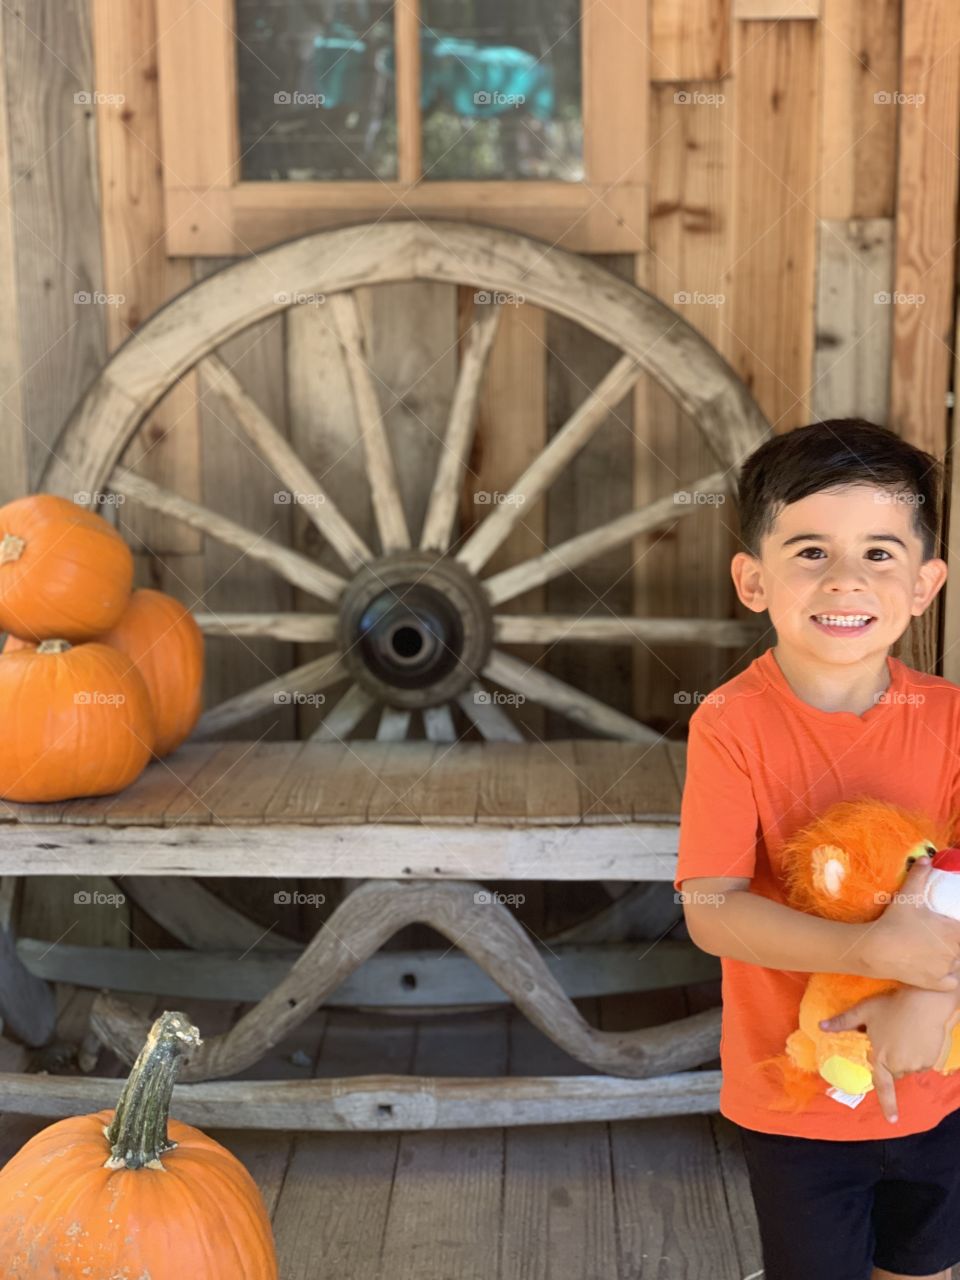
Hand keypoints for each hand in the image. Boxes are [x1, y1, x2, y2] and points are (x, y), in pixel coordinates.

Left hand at [819, 986, 959, 1123]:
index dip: (887, 1105)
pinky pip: (922, 1061)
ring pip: (908, 1066)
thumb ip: (843, 1022)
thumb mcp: (864, 1011)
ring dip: (905, 1056)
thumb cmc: (892, 1006)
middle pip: (894, 1071)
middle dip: (890, 1061)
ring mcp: (917, 1064)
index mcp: (881, 1058)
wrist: (925, 1001)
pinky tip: (917, 1036)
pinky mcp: (931, 1060)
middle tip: (890, 1038)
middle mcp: (900, 1065)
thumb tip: (821, 1027)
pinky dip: (919, 1053)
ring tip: (904, 1033)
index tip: (891, 1121)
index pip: (883, 1087)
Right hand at [855, 860, 959, 990]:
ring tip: (939, 952)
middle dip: (954, 941)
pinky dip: (949, 977)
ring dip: (953, 959)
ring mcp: (946, 969)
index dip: (957, 928)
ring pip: (958, 964)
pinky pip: (952, 981)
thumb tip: (925, 858)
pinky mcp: (937, 983)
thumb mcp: (907, 896)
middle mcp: (954, 951)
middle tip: (940, 937)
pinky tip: (940, 970)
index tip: (952, 927)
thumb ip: (918, 876)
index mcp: (953, 931)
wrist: (878, 950)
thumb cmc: (894, 922)